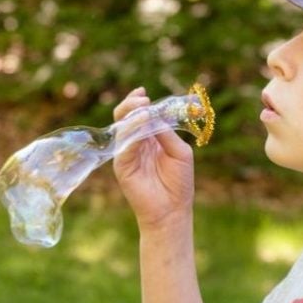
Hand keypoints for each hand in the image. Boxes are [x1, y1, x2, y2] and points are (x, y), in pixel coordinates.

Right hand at [112, 88, 194, 227]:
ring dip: (132, 116)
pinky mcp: (122, 166)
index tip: (143, 92)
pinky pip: (123, 145)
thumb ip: (167, 133)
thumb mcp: (179, 151)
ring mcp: (127, 154)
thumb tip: (155, 113)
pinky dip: (131, 132)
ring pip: (122, 129)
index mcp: (149, 138)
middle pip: (125, 118)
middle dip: (131, 105)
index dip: (138, 102)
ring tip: (144, 109)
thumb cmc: (179, 182)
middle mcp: (135, 144)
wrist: (173, 210)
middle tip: (142, 99)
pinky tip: (140, 123)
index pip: (139, 115)